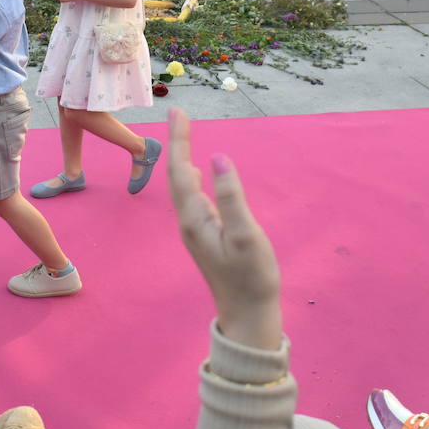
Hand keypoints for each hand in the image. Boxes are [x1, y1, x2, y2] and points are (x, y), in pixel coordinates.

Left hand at [166, 108, 281, 350]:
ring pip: (183, 185)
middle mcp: (188, 222)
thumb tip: (220, 158)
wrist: (248, 316)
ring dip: (182, 158)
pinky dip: (191, 177)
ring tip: (183, 134)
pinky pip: (192, 196)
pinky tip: (198, 173)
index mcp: (194, 219)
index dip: (179, 140)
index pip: (181, 171)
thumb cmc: (251, 277)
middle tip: (179, 114)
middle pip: (177, 175)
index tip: (178, 112)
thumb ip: (231, 196)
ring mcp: (195, 230)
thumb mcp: (246, 235)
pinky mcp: (205, 235)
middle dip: (177, 143)